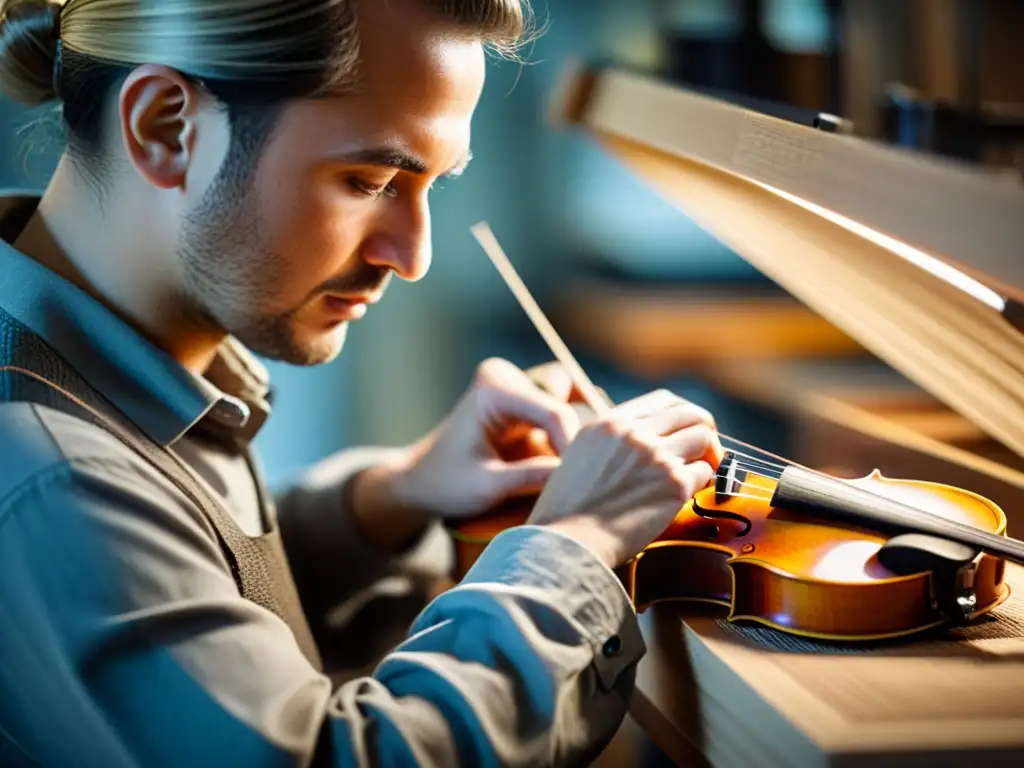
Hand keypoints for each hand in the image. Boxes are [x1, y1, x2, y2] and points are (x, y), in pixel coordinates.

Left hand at [348, 358, 580, 549]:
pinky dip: (570, 431)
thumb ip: (533, 477)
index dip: (574, 446)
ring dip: (578, 428)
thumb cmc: (445, 482)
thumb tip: (579, 476)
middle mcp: (506, 377)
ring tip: (584, 464)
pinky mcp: (523, 400)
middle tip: (589, 469)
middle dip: (581, 432)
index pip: (554, 413)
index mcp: (493, 389)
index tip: (583, 480)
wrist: (422, 480)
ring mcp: (515, 385)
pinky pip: (560, 406)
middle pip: (567, 395)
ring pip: (569, 395)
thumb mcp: (487, 486)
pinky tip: (574, 460)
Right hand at [528, 389, 722, 568]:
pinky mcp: (673, 484)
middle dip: (703, 430)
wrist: (568, 543)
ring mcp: (656, 456)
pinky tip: (688, 496)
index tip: (684, 431)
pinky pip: (706, 472)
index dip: (682, 415)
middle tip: (704, 451)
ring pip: (703, 437)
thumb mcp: (579, 457)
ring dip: (707, 455)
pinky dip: (702, 483)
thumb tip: (640, 445)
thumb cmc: (567, 512)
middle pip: (689, 414)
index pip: (663, 400)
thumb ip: (610, 443)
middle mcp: (634, 433)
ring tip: (698, 474)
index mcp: (609, 423)